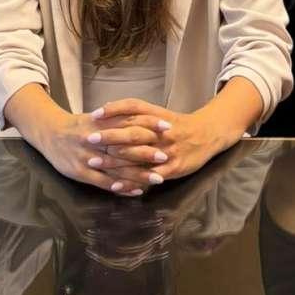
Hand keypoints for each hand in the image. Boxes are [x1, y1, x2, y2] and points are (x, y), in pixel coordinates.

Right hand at [34, 105, 166, 196]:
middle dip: (147, 151)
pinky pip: (104, 182)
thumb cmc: (78, 125)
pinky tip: (135, 191)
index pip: (130, 122)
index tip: (167, 126)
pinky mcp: (81, 173)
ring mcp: (88, 157)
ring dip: (139, 173)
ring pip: (117, 167)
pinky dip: (120, 187)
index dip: (149, 124)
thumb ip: (117, 118)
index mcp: (102, 122)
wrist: (49, 133)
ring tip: (159, 178)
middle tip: (167, 155)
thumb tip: (143, 116)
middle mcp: (96, 139)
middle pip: (125, 145)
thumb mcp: (97, 117)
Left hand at [81, 97, 227, 185]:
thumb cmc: (177, 125)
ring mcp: (166, 150)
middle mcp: (160, 131)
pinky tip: (115, 186)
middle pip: (132, 131)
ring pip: (138, 155)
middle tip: (88, 138)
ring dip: (114, 160)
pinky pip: (148, 176)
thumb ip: (136, 113)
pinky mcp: (172, 167)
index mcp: (157, 115)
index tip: (94, 114)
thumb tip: (108, 108)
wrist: (207, 135)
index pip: (133, 107)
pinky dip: (131, 181)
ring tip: (93, 162)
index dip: (114, 110)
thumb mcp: (159, 114)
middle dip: (109, 136)